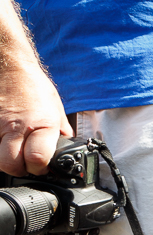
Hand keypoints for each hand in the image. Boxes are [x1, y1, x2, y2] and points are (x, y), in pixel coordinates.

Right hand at [0, 61, 71, 176]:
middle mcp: (16, 127)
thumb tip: (65, 149)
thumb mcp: (55, 109)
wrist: (8, 65)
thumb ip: (59, 132)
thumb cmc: (32, 85)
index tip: (41, 166)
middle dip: (19, 169)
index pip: (37, 160)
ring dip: (5, 159)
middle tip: (24, 163)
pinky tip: (3, 141)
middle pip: (11, 165)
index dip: (39, 168)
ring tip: (12, 150)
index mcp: (41, 124)